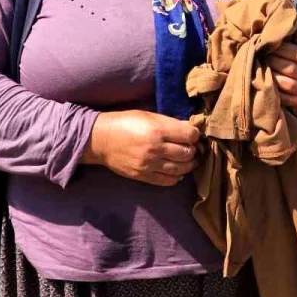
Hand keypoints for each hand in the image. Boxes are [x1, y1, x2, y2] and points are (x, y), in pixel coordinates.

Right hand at [82, 110, 199, 185]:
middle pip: (188, 153)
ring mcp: (149, 164)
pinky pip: (168, 181)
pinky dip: (177, 177)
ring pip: (181, 169)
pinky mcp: (143, 176)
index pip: (190, 135)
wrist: (101, 140)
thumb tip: (190, 129)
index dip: (195, 134)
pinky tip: (177, 172)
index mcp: (158, 130)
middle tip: (193, 148)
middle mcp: (155, 149)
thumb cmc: (125, 123)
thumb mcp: (149, 115)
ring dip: (189, 165)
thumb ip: (170, 123)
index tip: (193, 134)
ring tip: (189, 160)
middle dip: (193, 150)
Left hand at [267, 41, 296, 107]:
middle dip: (274, 60)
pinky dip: (276, 92)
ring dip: (273, 75)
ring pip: (289, 85)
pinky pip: (288, 99)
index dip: (284, 49)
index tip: (270, 43)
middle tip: (261, 53)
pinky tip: (266, 81)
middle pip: (292, 69)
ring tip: (261, 65)